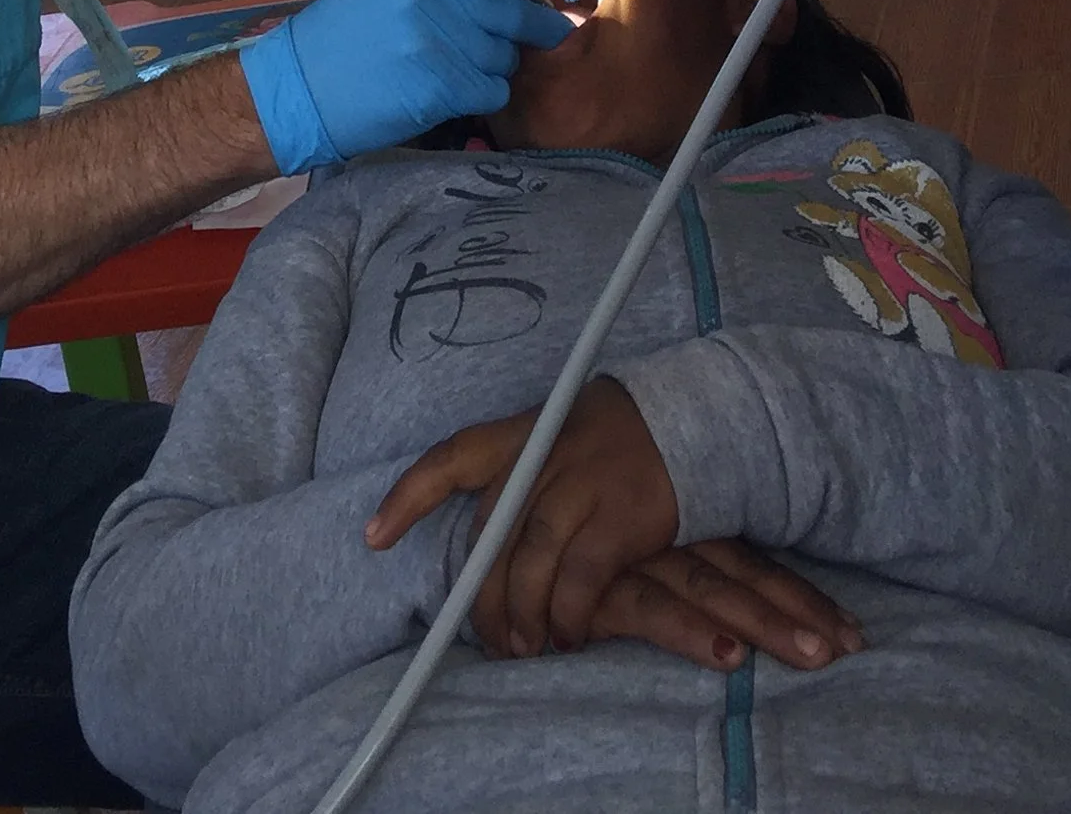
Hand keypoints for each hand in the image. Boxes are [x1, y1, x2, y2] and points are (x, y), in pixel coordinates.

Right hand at [238, 0, 571, 175]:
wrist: (304, 86)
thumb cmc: (344, 27)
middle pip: (515, 7)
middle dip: (538, 22)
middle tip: (551, 29)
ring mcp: (443, 43)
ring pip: (508, 53)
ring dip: (498, 60)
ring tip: (468, 62)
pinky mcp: (445, 89)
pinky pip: (496, 89)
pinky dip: (485, 92)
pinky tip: (459, 88)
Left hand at [366, 379, 862, 672]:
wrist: (698, 423)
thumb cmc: (622, 442)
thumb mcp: (562, 436)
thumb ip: (525, 473)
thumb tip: (487, 539)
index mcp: (522, 433)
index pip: (451, 458)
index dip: (408, 497)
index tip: (372, 538)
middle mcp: (543, 455)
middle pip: (490, 534)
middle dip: (481, 596)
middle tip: (486, 638)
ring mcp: (581, 484)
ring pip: (528, 563)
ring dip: (522, 616)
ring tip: (524, 647)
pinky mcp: (619, 518)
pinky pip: (578, 580)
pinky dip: (567, 615)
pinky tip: (568, 635)